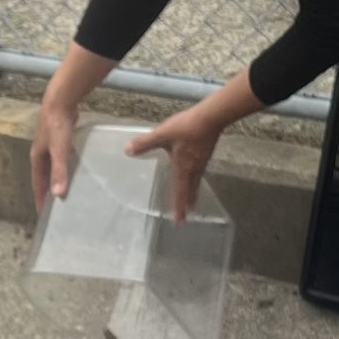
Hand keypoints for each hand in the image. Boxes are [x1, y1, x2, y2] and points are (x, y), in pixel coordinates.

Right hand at [33, 89, 81, 208]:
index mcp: (36, 158)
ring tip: (66, 191)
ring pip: (52, 167)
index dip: (40, 199)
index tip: (43, 214)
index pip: (37, 184)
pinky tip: (74, 170)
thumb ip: (59, 171)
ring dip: (56, 179)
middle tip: (56, 207)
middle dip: (48, 191)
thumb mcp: (58, 150)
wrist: (60, 100)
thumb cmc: (56, 125)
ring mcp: (49, 145)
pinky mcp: (59, 138)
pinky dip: (64, 167)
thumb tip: (58, 194)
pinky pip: (60, 158)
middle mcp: (40, 153)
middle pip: (43, 177)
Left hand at [126, 105, 226, 223]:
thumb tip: (127, 151)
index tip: (179, 221)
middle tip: (187, 214)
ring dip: (193, 191)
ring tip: (192, 200)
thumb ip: (145, 143)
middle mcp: (193, 168)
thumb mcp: (162, 135)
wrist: (211, 117)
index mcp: (182, 168)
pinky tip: (194, 172)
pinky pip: (199, 170)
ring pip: (196, 181)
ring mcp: (202, 160)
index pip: (179, 192)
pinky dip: (196, 178)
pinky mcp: (206, 152)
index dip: (178, 207)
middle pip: (190, 189)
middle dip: (187, 202)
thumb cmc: (186, 128)